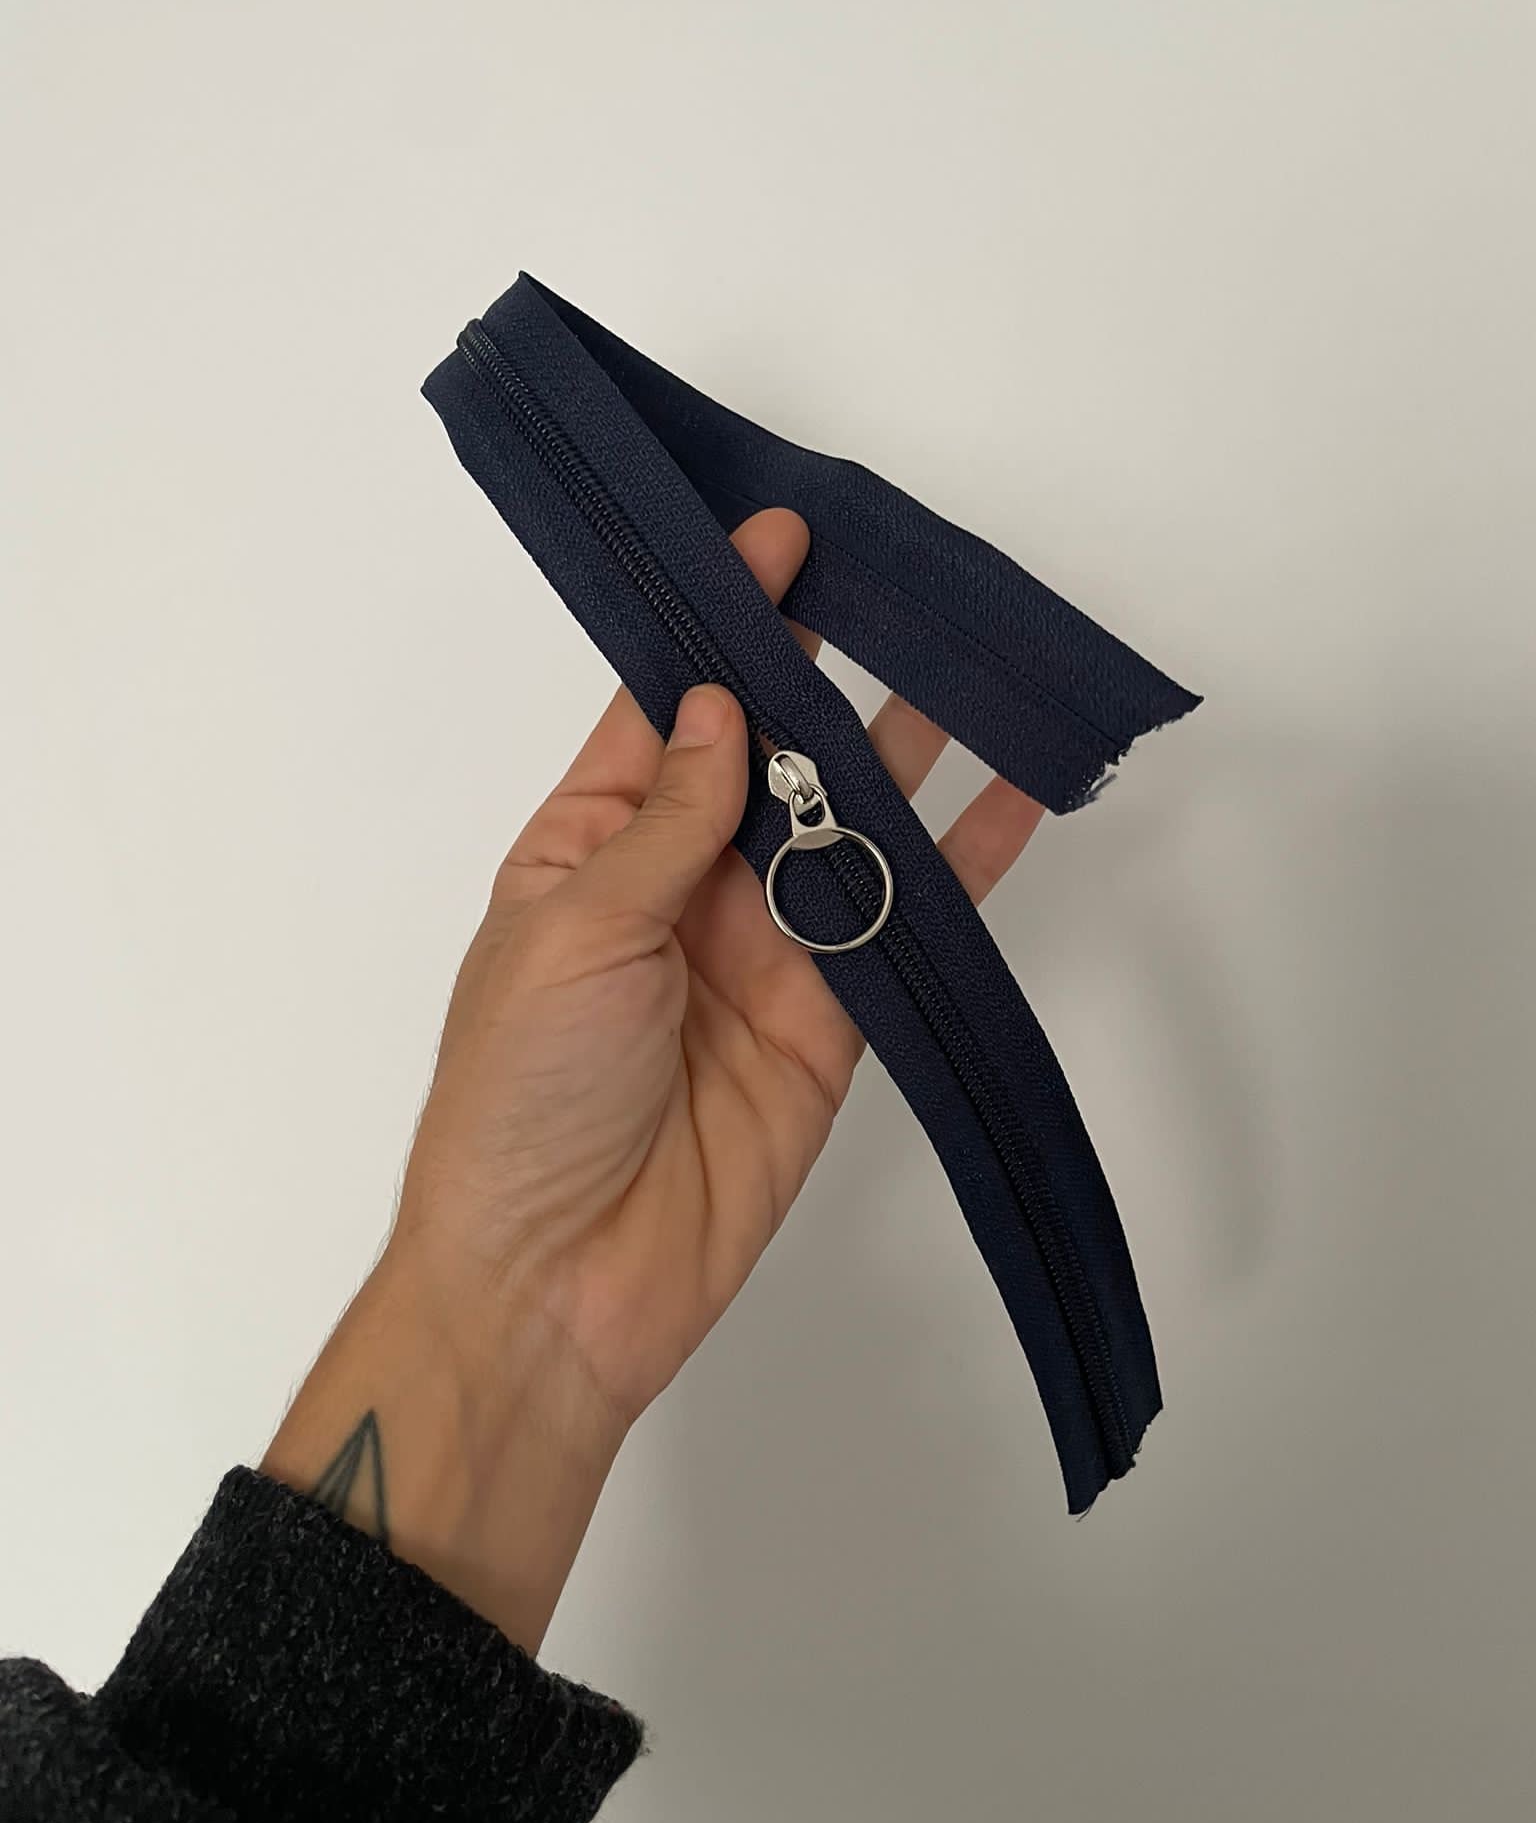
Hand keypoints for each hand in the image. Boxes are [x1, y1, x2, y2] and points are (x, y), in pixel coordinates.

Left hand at [264, 507, 1042, 1648]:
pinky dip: (961, 869)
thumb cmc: (520, 1098)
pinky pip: (901, 926)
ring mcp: (762, 954)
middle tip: (896, 588)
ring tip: (969, 670)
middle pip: (770, 759)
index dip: (723, 627)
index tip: (778, 539)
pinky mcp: (831, 1023)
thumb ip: (667, 824)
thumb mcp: (572, 930)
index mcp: (587, 849)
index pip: (668, 712)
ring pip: (847, 830)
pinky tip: (1012, 803)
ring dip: (904, 755)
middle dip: (825, 677)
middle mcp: (680, 889)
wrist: (558, 1284)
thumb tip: (725, 707)